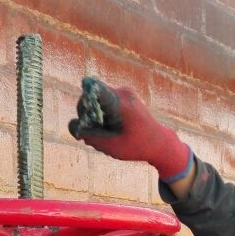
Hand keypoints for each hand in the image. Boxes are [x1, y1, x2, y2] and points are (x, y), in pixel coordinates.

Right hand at [69, 77, 192, 183]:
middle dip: (87, 116)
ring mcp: (123, 91)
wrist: (160, 142)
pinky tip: (110, 128)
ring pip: (96, 100)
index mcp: (120, 103)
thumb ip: (90, 136)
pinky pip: (104, 102)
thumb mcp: (111, 147)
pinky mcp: (123, 95)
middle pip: (91, 97)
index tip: (84, 120)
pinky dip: (102, 115)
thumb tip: (74, 127)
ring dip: (94, 117)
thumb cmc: (137, 147)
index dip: (83, 103)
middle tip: (94, 135)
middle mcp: (121, 92)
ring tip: (106, 133)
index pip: (93, 88)